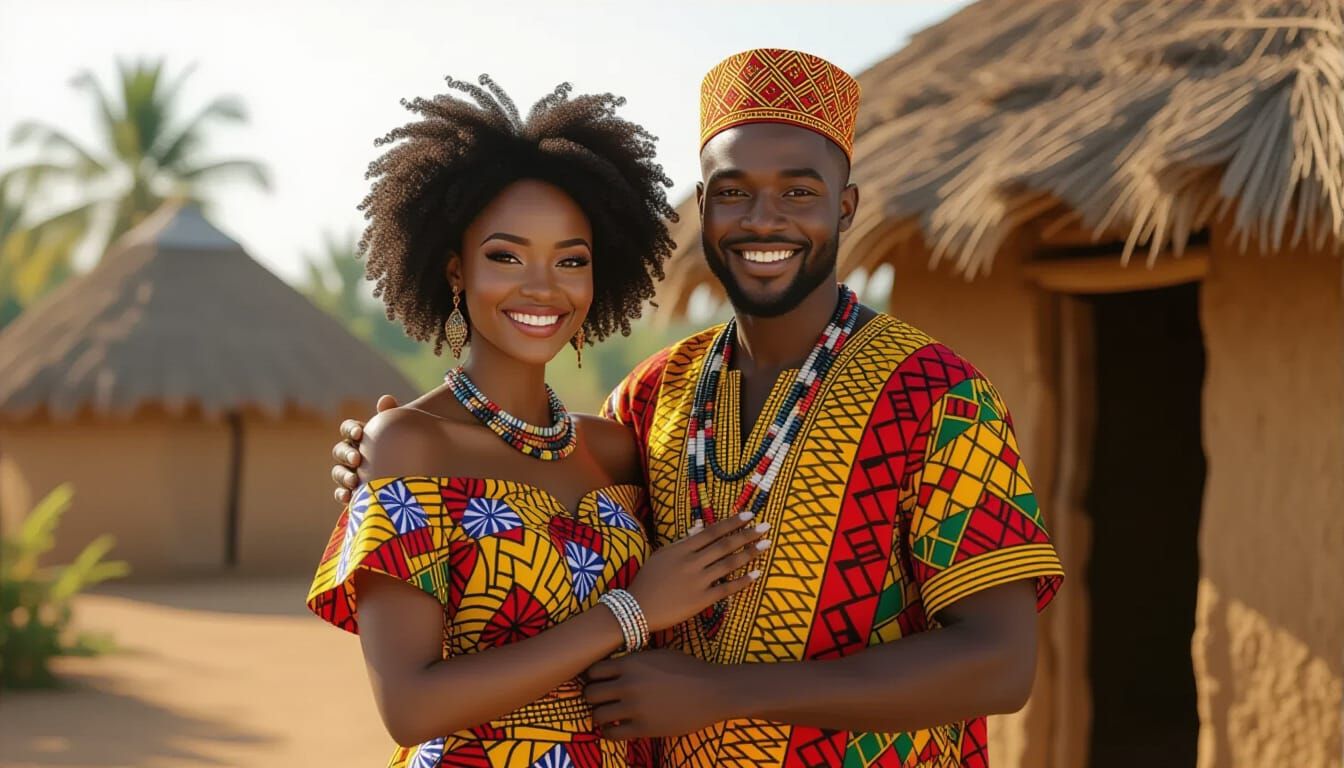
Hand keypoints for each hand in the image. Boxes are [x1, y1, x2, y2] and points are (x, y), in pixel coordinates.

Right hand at [331, 394, 398, 502]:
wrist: (414, 471)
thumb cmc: (404, 446)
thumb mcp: (401, 431)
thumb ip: (392, 416)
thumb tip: (386, 399)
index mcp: (360, 436)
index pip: (348, 428)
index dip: (350, 430)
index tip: (359, 434)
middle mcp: (351, 452)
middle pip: (339, 450)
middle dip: (346, 454)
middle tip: (357, 459)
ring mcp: (350, 472)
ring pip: (338, 472)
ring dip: (343, 475)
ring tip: (354, 481)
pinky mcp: (353, 491)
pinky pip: (342, 492)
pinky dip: (342, 494)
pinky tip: (348, 498)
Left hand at [585, 650, 728, 737]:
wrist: (713, 691)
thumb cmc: (689, 670)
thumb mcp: (659, 655)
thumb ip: (635, 660)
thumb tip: (615, 664)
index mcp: (631, 663)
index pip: (593, 671)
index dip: (593, 677)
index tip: (600, 682)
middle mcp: (628, 684)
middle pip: (590, 693)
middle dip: (593, 697)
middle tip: (601, 700)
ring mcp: (635, 707)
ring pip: (597, 715)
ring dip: (600, 716)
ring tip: (608, 716)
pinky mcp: (644, 728)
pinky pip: (612, 734)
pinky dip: (609, 732)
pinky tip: (617, 728)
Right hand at [625, 511, 768, 631]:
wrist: (636, 608)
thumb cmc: (648, 580)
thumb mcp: (662, 555)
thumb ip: (683, 542)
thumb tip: (700, 526)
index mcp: (681, 549)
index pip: (711, 532)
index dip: (731, 523)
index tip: (749, 515)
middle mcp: (691, 562)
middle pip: (724, 545)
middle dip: (747, 535)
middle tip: (766, 527)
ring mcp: (697, 581)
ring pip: (728, 564)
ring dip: (749, 554)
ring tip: (766, 545)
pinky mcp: (701, 600)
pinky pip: (726, 589)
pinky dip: (742, 581)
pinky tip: (756, 574)